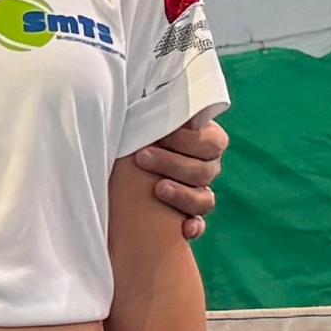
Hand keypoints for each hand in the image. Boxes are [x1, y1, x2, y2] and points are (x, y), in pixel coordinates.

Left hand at [122, 110, 228, 239]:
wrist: (118, 164)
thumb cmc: (135, 133)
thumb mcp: (147, 117)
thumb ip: (163, 109)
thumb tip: (174, 101)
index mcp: (205, 140)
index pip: (212, 143)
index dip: (188, 141)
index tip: (159, 135)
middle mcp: (206, 167)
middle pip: (205, 170)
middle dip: (172, 163)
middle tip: (141, 157)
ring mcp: (198, 193)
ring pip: (205, 199)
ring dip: (182, 195)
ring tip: (157, 189)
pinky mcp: (186, 216)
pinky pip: (198, 225)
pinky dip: (193, 227)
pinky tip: (184, 229)